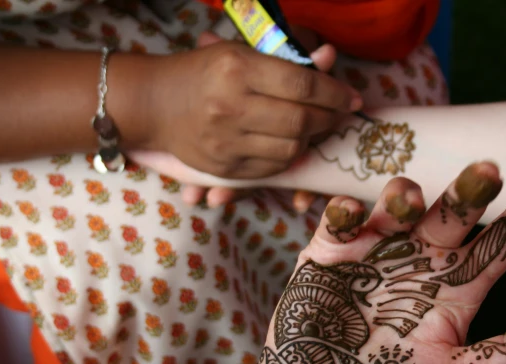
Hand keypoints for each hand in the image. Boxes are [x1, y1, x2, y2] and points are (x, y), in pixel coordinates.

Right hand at [146, 32, 358, 180]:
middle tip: (337, 114)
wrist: (155, 103)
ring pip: (292, 148)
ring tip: (311, 126)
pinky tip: (288, 142)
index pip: (303, 84)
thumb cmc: (203, 71)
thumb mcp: (241, 53)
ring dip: (311, 139)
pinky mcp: (224, 167)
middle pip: (301, 120)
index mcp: (237, 68)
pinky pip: (273, 168)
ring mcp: (226, 141)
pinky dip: (289, 155)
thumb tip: (330, 57)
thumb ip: (287, 59)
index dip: (335, 93)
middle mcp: (231, 106)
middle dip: (329, 118)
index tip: (351, 98)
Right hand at [199, 150, 505, 363]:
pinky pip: (340, 222)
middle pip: (455, 212)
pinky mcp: (331, 252)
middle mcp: (423, 257)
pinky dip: (345, 212)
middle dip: (471, 189)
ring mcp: (378, 249)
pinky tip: (350, 214)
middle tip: (488, 172)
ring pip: (399, 204)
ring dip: (405, 196)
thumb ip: (501, 358)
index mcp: (459, 283)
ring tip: (408, 201)